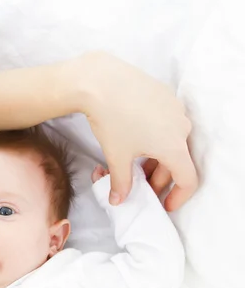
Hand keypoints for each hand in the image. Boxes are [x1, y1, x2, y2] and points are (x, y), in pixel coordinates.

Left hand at [75, 52, 197, 210]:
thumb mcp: (116, 156)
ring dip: (155, 158)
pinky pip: (164, 122)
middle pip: (176, 161)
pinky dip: (153, 137)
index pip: (188, 179)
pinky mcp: (164, 95)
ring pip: (170, 141)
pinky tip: (133, 139)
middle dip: (159, 178)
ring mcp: (174, 108)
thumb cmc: (111, 121)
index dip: (178, 197)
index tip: (165, 205)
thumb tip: (118, 200)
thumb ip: (121, 182)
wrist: (101, 82)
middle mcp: (181, 127)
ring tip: (133, 164)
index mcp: (174, 146)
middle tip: (140, 186)